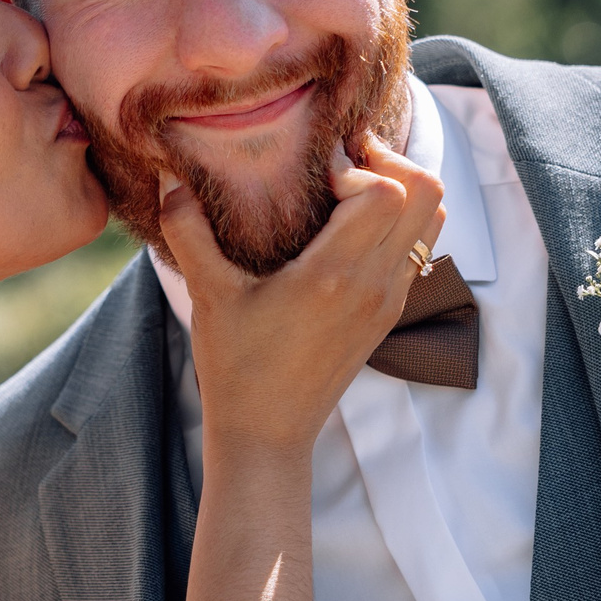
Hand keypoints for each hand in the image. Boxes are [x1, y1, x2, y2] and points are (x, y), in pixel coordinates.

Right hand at [161, 134, 445, 459]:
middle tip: (341, 169)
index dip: (356, 167)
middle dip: (390, 165)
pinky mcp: (388, 313)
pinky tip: (348, 230)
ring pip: (432, 218)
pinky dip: (398, 223)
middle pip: (426, 193)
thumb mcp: (208, 297)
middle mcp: (374, 284)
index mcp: (334, 275)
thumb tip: (168, 178)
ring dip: (400, 193)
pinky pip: (418, 248)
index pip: (387, 192)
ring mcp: (388, 299)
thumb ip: (188, 232)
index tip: (315, 176)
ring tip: (347, 194)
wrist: (268, 434)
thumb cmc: (237, 369)